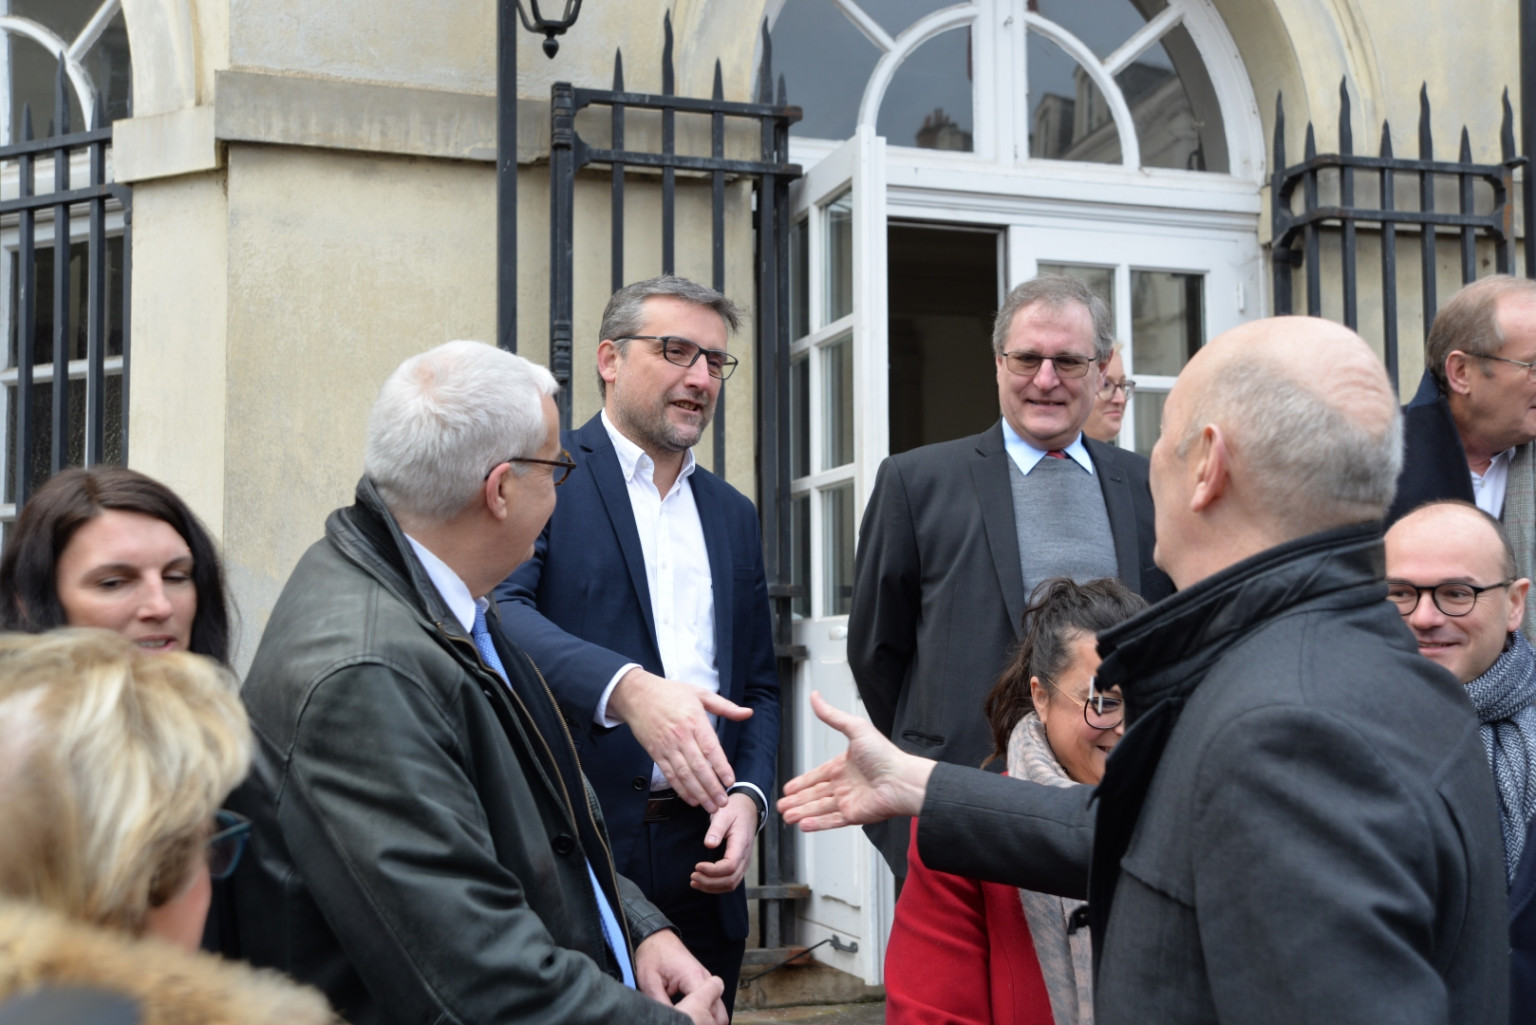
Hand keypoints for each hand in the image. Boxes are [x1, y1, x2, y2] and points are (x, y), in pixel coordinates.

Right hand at [608, 669, 751, 811]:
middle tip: (723, 802)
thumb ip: (725, 706)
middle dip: (712, 787)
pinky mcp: (656, 753)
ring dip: (698, 793)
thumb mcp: (700, 693)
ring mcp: (667, 746)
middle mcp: (681, 736)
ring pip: (684, 774)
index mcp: (695, 721)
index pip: (711, 748)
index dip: (720, 766)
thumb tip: (748, 713)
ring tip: (710, 806)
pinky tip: (691, 799)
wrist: (637, 694)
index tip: (730, 780)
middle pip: (698, 766)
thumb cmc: (670, 693)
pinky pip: (669, 774)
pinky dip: (680, 789)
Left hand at [634, 929, 726, 1024]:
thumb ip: (661, 1004)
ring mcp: (706, 980)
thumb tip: (668, 1022)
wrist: (655, 937)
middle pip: (719, 1013)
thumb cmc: (652, 955)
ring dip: (709, 1021)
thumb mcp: (650, 982)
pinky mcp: (702, 983)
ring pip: (719, 1009)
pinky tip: (696, 1023)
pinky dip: (708, 1015)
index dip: (699, 1023)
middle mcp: (705, 979)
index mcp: (694, 978)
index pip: (707, 1009)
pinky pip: (713, 1003)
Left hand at [691, 792, 757, 892]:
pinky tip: (703, 882)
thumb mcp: (723, 814)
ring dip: (712, 887)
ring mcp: (744, 862)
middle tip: (693, 876)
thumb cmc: (734, 810)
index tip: (697, 866)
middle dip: (710, 882)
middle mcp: (745, 856)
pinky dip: (717, 886)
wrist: (747, 809)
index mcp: (741, 844)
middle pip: (730, 880)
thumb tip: (709, 844)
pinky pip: (731, 881)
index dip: (713, 871)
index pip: (730, 866)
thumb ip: (715, 829)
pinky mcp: (740, 865)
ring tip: (694, 882)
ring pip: (731, 884)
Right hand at [777, 691, 935, 829]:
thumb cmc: (885, 755)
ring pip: (819, 808)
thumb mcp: (855, 728)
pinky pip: (831, 821)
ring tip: (787, 816)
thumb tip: (816, 697)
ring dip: (802, 812)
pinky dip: (817, 824)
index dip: (802, 782)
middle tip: (782, 805)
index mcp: (844, 766)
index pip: (817, 775)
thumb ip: (832, 715)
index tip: (789, 788)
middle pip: (815, 794)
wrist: (902, 780)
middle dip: (797, 800)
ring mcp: (849, 801)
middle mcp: (845, 784)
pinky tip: (803, 825)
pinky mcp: (854, 815)